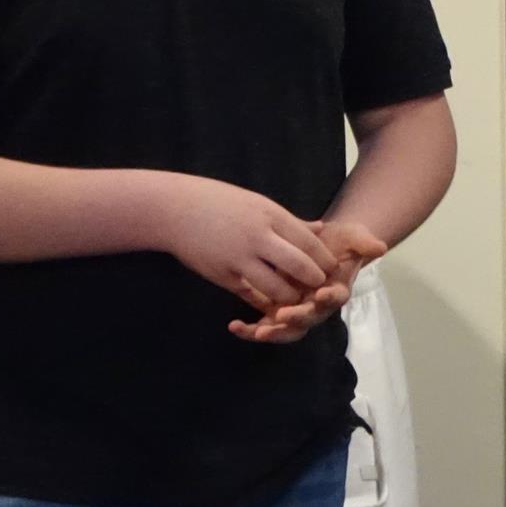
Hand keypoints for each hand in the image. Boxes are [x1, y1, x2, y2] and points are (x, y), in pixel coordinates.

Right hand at [160, 176, 335, 307]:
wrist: (174, 208)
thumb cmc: (218, 202)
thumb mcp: (257, 203)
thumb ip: (289, 221)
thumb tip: (320, 228)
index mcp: (270, 215)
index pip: (309, 242)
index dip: (324, 259)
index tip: (332, 268)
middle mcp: (259, 237)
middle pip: (300, 266)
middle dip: (315, 281)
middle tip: (321, 288)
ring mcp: (240, 258)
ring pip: (278, 288)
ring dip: (291, 297)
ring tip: (297, 298)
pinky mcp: (224, 275)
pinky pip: (252, 295)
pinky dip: (265, 303)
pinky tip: (271, 304)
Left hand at [224, 220, 385, 344]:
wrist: (318, 244)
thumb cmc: (339, 242)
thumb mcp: (353, 236)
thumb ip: (364, 243)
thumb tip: (381, 248)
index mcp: (336, 290)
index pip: (336, 298)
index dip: (329, 298)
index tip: (322, 294)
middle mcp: (317, 306)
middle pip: (308, 319)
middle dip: (296, 319)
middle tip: (282, 316)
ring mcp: (296, 311)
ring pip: (285, 329)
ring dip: (271, 332)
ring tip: (254, 331)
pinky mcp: (277, 312)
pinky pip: (264, 326)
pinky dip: (250, 329)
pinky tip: (234, 325)